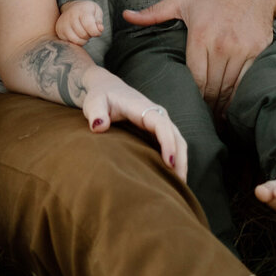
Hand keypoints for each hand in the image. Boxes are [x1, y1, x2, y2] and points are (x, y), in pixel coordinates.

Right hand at [55, 0, 102, 42]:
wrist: (71, 7)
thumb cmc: (87, 10)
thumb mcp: (96, 11)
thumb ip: (99, 21)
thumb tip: (100, 29)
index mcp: (82, 10)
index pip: (90, 26)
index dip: (96, 32)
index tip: (98, 31)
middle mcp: (71, 16)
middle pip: (83, 35)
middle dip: (89, 35)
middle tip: (89, 30)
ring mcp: (63, 24)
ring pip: (76, 40)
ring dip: (82, 40)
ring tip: (83, 33)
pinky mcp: (59, 31)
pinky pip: (69, 42)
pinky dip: (75, 42)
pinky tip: (77, 35)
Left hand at [80, 66, 188, 182]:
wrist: (106, 89)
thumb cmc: (100, 97)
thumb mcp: (94, 102)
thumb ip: (96, 113)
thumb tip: (99, 126)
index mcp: (143, 107)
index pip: (161, 125)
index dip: (168, 143)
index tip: (169, 163)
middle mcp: (156, 114)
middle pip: (176, 136)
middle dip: (180, 159)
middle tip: (179, 183)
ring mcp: (159, 122)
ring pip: (178, 141)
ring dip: (181, 162)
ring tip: (179, 186)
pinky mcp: (157, 130)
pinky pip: (172, 144)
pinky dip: (176, 159)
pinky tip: (172, 177)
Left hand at [123, 0, 274, 110]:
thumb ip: (153, 12)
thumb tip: (126, 16)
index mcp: (199, 36)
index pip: (194, 77)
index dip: (191, 96)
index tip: (187, 106)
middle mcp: (221, 45)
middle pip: (212, 87)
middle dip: (206, 106)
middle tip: (200, 120)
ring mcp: (241, 50)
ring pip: (229, 87)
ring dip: (222, 106)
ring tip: (214, 119)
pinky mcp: (257, 52)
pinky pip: (246, 81)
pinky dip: (239, 97)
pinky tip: (232, 107)